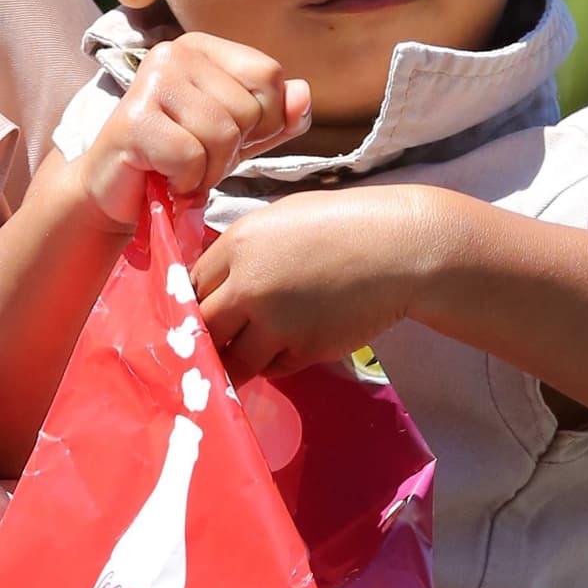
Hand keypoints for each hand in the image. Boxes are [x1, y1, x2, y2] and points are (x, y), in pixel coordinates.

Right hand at [76, 33, 310, 226]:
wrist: (117, 193)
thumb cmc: (181, 159)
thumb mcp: (241, 137)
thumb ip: (278, 116)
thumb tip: (304, 94)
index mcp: (204, 46)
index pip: (269, 74)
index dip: (265, 119)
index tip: (230, 137)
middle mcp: (175, 51)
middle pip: (247, 108)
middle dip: (233, 150)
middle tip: (199, 157)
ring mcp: (151, 80)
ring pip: (222, 134)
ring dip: (209, 170)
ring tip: (182, 169)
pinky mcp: (133, 119)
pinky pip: (191, 157)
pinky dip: (186, 180)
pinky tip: (165, 176)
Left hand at [192, 186, 434, 382]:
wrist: (396, 248)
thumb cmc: (340, 223)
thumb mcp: (280, 219)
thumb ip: (243, 250)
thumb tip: (217, 281)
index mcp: (238, 244)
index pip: (190, 285)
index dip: (193, 300)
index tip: (199, 310)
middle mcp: (248, 286)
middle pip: (202, 327)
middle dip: (204, 336)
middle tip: (211, 342)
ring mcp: (274, 323)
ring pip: (233, 358)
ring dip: (238, 357)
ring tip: (252, 348)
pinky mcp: (303, 350)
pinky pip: (272, 367)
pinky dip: (275, 361)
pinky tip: (292, 342)